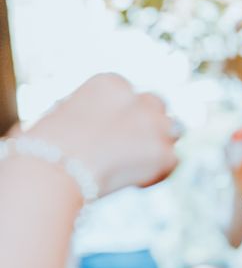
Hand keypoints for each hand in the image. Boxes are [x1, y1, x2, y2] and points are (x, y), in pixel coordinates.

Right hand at [23, 74, 178, 195]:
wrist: (51, 171)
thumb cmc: (41, 149)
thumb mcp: (57, 118)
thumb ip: (77, 114)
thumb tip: (65, 115)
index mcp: (109, 83)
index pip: (129, 94)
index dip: (125, 115)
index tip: (112, 135)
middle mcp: (138, 97)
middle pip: (157, 105)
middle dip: (150, 123)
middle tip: (135, 146)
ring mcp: (154, 124)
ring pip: (173, 130)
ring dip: (160, 144)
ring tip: (138, 164)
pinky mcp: (163, 152)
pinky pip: (171, 162)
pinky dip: (156, 174)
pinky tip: (134, 183)